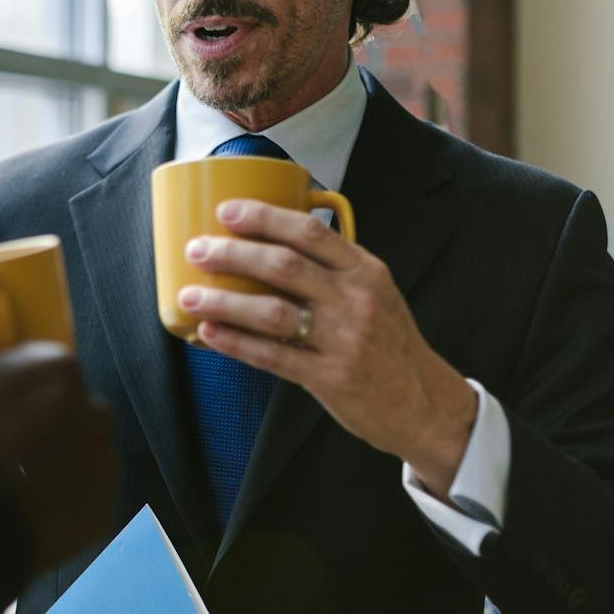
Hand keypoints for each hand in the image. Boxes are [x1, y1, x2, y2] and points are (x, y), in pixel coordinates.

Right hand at [0, 270, 118, 567]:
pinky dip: (56, 498)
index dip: (6, 381)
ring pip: (73, 449)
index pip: (39, 363)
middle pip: (61, 405)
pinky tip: (17, 506)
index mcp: (57, 367)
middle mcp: (93, 412)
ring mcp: (100, 467)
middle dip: (31, 418)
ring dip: (47, 457)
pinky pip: (79, 496)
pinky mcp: (98, 515)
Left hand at [177, 199, 478, 493]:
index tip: (225, 211)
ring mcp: (343, 340)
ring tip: (188, 296)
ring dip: (224, 302)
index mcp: (366, 270)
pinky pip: (272, 357)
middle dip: (233, 254)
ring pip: (273, 312)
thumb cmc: (388, 342)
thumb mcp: (375, 293)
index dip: (264, 217)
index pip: (311, 232)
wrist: (425, 403)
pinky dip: (236, 343)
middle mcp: (356, 301)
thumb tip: (268, 243)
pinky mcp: (330, 378)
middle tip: (196, 250)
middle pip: (285, 266)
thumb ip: (333, 269)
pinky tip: (208, 334)